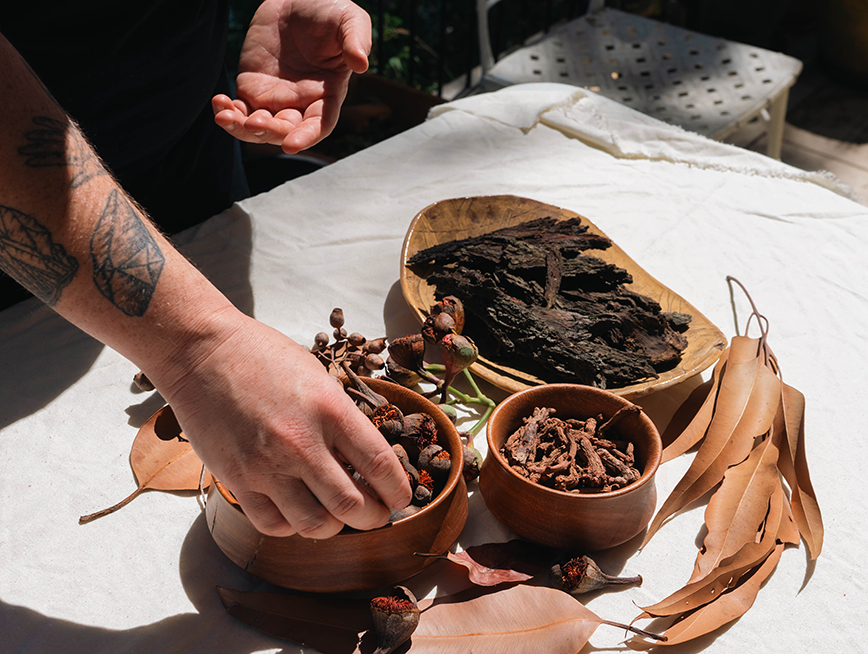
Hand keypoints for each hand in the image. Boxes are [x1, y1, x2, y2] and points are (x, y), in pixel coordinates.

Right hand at [154, 311, 411, 537]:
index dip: (399, 490)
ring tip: (337, 517)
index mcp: (331, 410)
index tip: (402, 498)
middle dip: (374, 518)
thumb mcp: (319, 377)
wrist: (202, 352)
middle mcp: (302, 442)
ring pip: (315, 526)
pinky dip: (292, 527)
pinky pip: (274, 525)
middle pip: (353, 506)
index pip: (381, 465)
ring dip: (334, 527)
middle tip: (375, 514)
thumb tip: (369, 460)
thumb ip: (343, 419)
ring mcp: (266, 465)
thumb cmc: (263, 357)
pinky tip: (298, 512)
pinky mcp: (237, 479)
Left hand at [213, 0, 370, 153]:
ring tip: (224, 116)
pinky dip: (227, 113)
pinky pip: (239, 110)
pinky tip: (218, 103)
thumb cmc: (329, 9)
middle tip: (254, 122)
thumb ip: (357, 41)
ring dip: (241, 129)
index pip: (318, 126)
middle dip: (268, 132)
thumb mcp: (350, 20)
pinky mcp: (252, 87)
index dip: (305, 137)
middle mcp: (301, 103)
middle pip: (284, 131)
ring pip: (258, 127)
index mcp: (327, 95)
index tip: (290, 145)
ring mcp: (275, 98)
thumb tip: (361, 64)